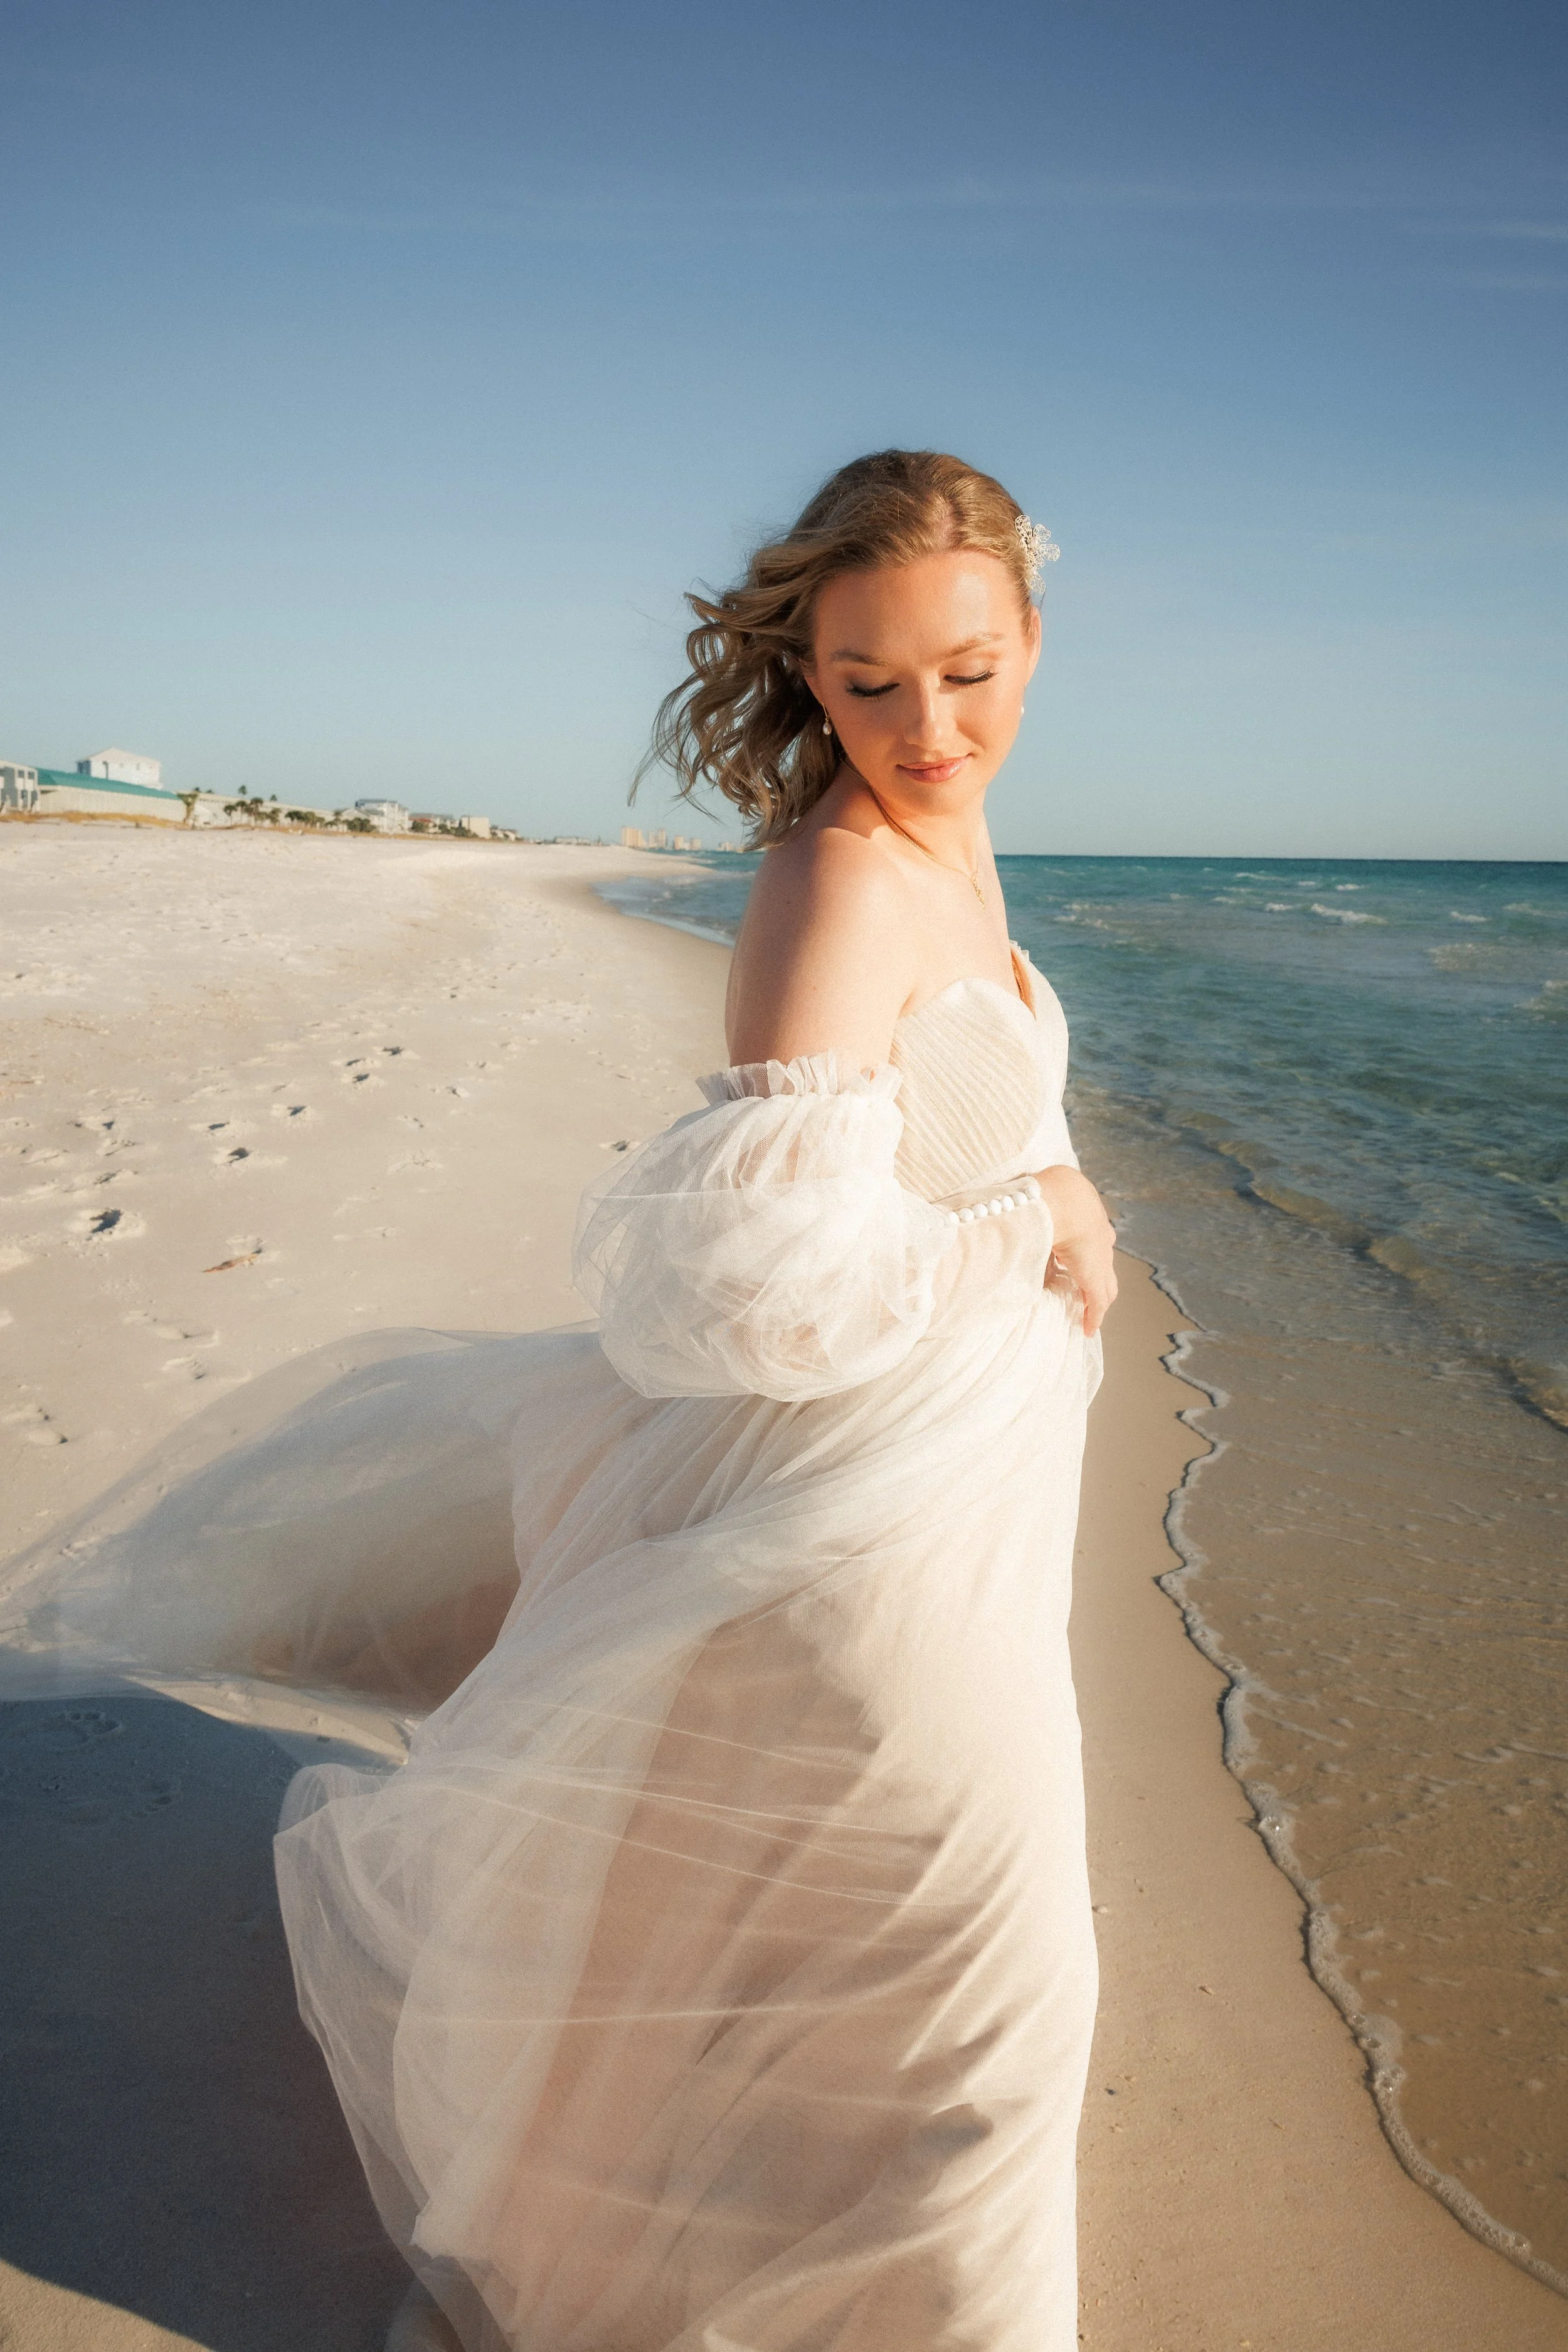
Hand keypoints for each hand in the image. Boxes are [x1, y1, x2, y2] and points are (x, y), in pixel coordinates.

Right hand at [1035, 1167, 1117, 1336]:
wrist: (1062, 1199)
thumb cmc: (1047, 1193)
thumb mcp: (1040, 1199)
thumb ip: (1031, 1211)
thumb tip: (1010, 1217)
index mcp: (1089, 1215)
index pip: (1095, 1237)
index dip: (1087, 1251)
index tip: (1077, 1259)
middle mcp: (1100, 1237)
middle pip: (1105, 1263)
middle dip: (1098, 1277)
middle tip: (1088, 1292)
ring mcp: (1101, 1258)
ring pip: (1105, 1285)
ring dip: (1096, 1300)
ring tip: (1088, 1315)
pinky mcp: (1096, 1278)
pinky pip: (1097, 1303)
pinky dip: (1093, 1317)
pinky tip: (1088, 1329)